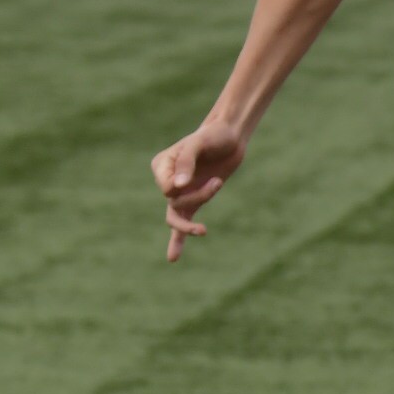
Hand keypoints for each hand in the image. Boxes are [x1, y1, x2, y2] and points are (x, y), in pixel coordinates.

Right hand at [151, 119, 248, 262]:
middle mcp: (168, 180)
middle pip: (174, 202)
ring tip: (210, 208)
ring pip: (181, 213)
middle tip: (217, 182)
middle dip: (197, 197)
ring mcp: (181, 192)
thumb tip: (179, 186)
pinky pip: (182, 224)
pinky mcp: (196, 200)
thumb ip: (187, 161)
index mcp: (162, 165)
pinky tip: (173, 258)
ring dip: (198, 211)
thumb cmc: (213, 135)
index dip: (181, 186)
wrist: (230, 137)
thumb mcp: (199, 142)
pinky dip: (178, 240)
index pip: (165, 187)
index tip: (195, 171)